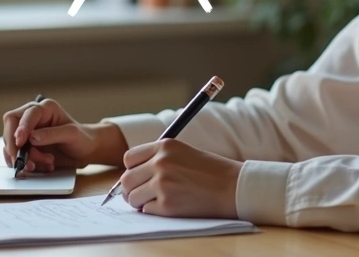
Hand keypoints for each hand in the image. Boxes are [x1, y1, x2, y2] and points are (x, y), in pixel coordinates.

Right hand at [1, 99, 128, 172]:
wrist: (85, 151)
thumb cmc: (81, 138)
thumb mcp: (71, 135)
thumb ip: (52, 134)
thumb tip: (31, 137)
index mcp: (44, 109)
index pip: (24, 115)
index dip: (20, 128)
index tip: (20, 143)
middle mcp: (32, 118)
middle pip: (10, 127)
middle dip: (14, 146)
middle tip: (21, 161)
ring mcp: (27, 132)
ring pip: (12, 144)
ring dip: (24, 158)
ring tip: (44, 164)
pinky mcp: (26, 146)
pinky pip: (15, 155)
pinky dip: (25, 164)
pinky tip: (41, 167)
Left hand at [119, 138, 242, 218]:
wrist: (232, 187)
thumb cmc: (210, 171)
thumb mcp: (183, 153)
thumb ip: (158, 159)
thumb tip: (130, 176)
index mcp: (164, 146)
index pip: (129, 158)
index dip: (132, 170)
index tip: (140, 176)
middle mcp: (160, 163)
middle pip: (126, 179)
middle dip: (132, 189)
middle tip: (142, 193)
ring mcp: (162, 184)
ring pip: (132, 197)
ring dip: (140, 201)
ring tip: (157, 200)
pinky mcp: (167, 205)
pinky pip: (146, 210)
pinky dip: (153, 211)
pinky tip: (169, 206)